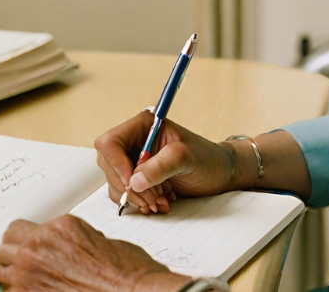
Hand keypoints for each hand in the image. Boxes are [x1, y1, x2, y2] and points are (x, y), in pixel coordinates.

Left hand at [0, 215, 189, 291]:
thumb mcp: (96, 240)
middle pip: (4, 248)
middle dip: (14, 257)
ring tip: (31, 282)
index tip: (24, 248)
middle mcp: (38, 246)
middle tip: (26, 266)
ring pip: (1, 272)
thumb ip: (68, 241)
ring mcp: (30, 272)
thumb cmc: (126, 273)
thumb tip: (57, 249)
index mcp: (57, 228)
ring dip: (14, 277)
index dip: (21, 241)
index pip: (17, 229)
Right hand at [94, 111, 234, 214]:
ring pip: (114, 182)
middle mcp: (133, 141)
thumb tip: (134, 181)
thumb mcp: (186, 158)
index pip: (110, 143)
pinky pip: (123, 193)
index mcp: (141, 126)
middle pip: (109, 165)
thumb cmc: (207, 158)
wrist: (218, 174)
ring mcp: (132, 160)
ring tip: (161, 201)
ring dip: (135, 197)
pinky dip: (138, 202)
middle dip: (129, 187)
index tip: (134, 182)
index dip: (117, 165)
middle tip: (154, 198)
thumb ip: (160, 166)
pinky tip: (158, 201)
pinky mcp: (136, 177)